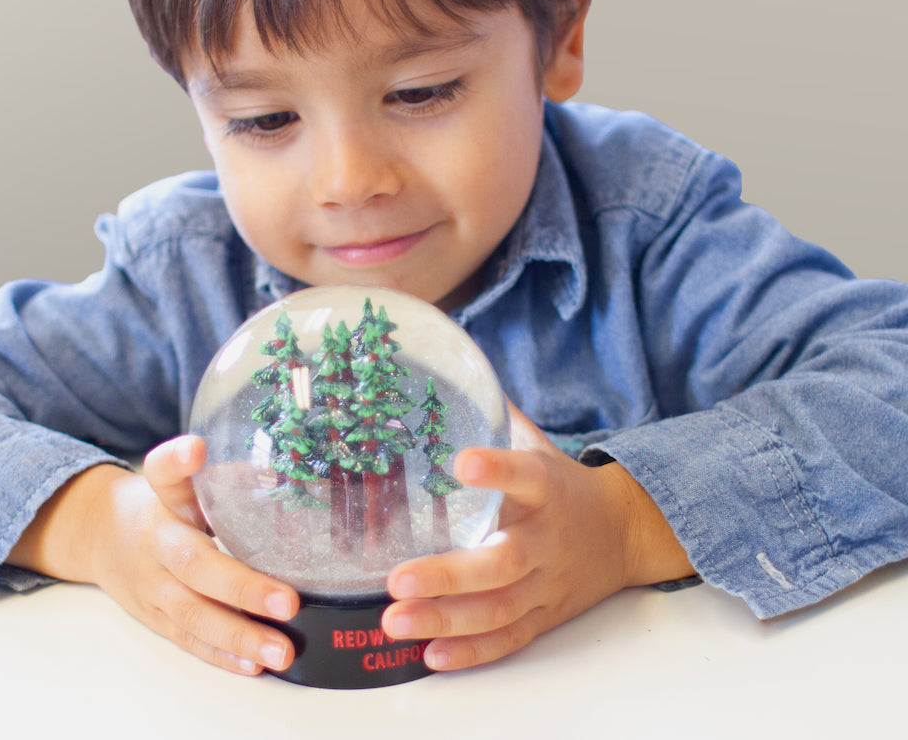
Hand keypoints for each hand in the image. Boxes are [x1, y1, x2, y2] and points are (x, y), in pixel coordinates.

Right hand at [7, 436, 299, 675]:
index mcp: (161, 500)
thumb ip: (219, 475)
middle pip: (192, 565)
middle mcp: (153, 543)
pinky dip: (221, 654)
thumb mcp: (179, 481)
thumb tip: (278, 473)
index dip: (177, 462)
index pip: (163, 475)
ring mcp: (151, 586)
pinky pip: (188, 639)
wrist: (96, 535)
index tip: (195, 448)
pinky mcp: (154, 617)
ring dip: (239, 636)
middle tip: (287, 601)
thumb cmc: (155, 507)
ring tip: (282, 650)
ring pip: (193, 614)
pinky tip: (254, 664)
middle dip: (241, 587)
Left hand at [380, 403, 692, 670]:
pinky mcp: (546, 617)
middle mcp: (548, 541)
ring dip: (445, 621)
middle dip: (448, 575)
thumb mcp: (537, 446)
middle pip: (503, 564)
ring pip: (499, 610)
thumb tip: (445, 366)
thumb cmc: (562, 487)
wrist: (628, 533)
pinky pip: (509, 640)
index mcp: (547, 490)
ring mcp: (548, 585)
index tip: (462, 462)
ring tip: (395, 622)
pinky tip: (430, 656)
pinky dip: (471, 653)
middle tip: (396, 578)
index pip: (526, 476)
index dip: (498, 470)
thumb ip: (493, 416)